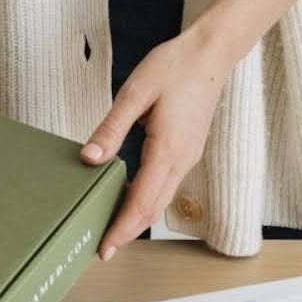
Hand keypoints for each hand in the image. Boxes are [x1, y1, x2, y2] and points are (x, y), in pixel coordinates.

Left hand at [79, 29, 231, 260]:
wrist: (211, 53)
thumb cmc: (174, 67)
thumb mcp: (134, 93)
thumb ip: (111, 128)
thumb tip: (90, 158)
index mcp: (168, 150)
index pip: (141, 202)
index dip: (122, 228)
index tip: (104, 248)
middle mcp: (182, 160)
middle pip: (153, 209)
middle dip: (128, 231)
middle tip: (102, 248)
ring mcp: (188, 156)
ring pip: (161, 199)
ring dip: (138, 217)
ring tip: (112, 226)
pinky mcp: (188, 150)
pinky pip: (166, 184)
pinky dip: (147, 198)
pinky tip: (128, 194)